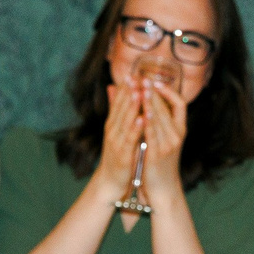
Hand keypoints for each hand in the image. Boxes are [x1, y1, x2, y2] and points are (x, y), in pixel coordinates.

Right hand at [90, 81, 144, 199]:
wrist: (110, 180)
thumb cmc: (117, 154)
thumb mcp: (116, 130)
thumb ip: (116, 110)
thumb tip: (114, 88)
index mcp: (112, 123)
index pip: (118, 101)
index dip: (125, 87)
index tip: (133, 73)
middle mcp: (112, 129)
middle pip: (121, 107)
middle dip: (129, 91)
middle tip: (136, 76)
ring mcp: (116, 141)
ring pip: (125, 121)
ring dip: (132, 106)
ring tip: (139, 92)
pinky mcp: (122, 153)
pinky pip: (130, 139)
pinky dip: (136, 128)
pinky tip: (142, 119)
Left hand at [137, 75, 187, 200]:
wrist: (163, 188)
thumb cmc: (161, 162)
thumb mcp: (163, 139)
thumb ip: (159, 121)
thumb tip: (153, 102)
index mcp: (180, 130)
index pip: (180, 104)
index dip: (169, 91)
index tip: (157, 81)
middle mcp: (177, 135)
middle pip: (167, 107)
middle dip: (154, 91)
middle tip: (144, 77)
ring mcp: (169, 144)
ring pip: (160, 118)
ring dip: (149, 101)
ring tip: (141, 88)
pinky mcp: (158, 153)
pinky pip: (152, 134)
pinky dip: (148, 121)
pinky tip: (142, 111)